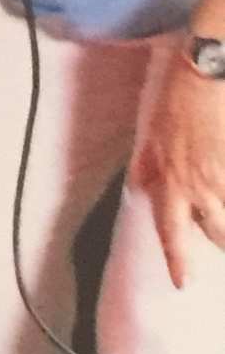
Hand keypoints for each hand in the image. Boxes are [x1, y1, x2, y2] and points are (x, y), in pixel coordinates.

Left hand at [130, 65, 224, 289]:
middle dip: (223, 241)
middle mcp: (198, 184)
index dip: (178, 260)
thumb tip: (138, 186)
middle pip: (217, 232)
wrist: (208, 70)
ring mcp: (223, 176)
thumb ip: (147, 164)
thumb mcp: (152, 132)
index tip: (184, 284)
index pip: (171, 230)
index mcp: (170, 177)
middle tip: (222, 239)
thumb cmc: (179, 96)